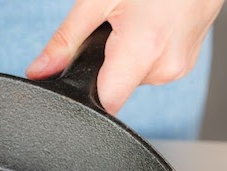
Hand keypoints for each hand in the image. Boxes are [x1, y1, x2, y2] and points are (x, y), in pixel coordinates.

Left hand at [26, 0, 223, 114]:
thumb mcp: (98, 0)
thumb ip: (65, 40)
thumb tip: (40, 70)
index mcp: (143, 51)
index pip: (106, 104)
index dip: (87, 93)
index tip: (81, 76)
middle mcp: (165, 67)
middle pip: (118, 88)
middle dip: (106, 64)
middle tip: (114, 27)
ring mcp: (180, 66)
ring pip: (135, 77)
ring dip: (127, 56)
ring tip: (137, 20)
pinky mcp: (186, 62)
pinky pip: (153, 67)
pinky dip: (145, 51)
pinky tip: (149, 25)